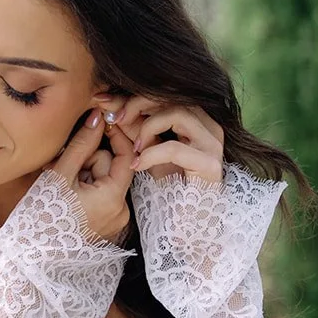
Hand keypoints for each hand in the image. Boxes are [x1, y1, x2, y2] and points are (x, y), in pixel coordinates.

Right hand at [48, 108, 135, 242]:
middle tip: (62, 164)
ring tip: (58, 182)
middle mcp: (120, 211)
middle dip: (87, 160)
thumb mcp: (60, 174)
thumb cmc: (43, 217)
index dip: (115, 136)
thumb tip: (98, 117)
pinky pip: (98, 195)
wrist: (31, 256)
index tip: (100, 122)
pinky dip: (83, 188)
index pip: (126, 156)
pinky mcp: (104, 225)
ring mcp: (113, 220)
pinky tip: (64, 193)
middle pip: (111, 168)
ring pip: (102, 180)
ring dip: (81, 174)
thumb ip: (81, 144)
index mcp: (113, 199)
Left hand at [106, 95, 223, 184]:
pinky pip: (175, 148)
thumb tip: (110, 106)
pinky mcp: (210, 165)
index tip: (104, 100)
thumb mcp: (148, 151)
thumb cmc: (168, 187)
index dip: (134, 94)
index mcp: (199, 119)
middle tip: (114, 118)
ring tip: (133, 147)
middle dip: (137, 104)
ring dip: (147, 127)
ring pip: (178, 114)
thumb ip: (134, 128)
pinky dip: (151, 154)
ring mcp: (213, 144)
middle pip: (174, 97)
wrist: (185, 223)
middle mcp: (210, 127)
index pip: (167, 94)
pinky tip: (137, 164)